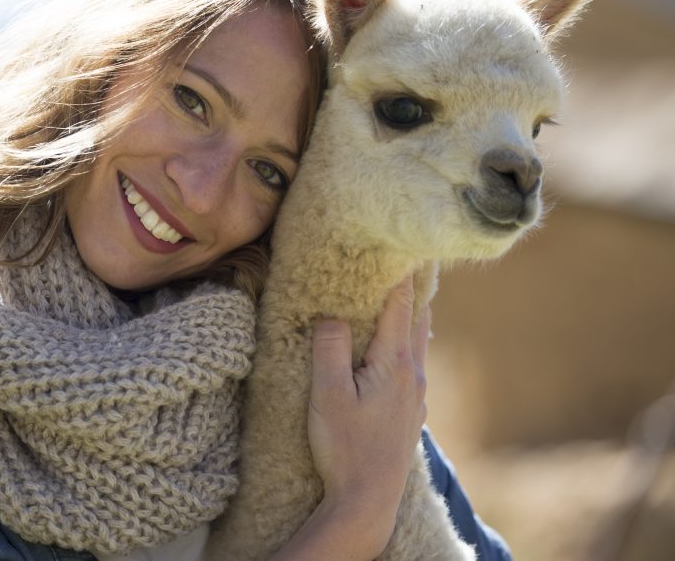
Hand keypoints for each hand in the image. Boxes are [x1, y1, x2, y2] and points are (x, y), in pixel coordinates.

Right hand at [305, 275, 430, 555]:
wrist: (368, 500)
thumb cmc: (345, 447)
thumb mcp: (328, 394)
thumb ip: (329, 348)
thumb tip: (330, 314)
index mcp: (394, 364)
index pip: (399, 305)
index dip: (399, 273)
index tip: (403, 244)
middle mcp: (413, 376)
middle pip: (418, 320)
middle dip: (414, 288)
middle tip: (414, 258)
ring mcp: (416, 398)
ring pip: (418, 344)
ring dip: (413, 316)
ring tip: (409, 294)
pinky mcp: (410, 416)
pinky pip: (413, 366)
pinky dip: (409, 344)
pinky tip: (400, 350)